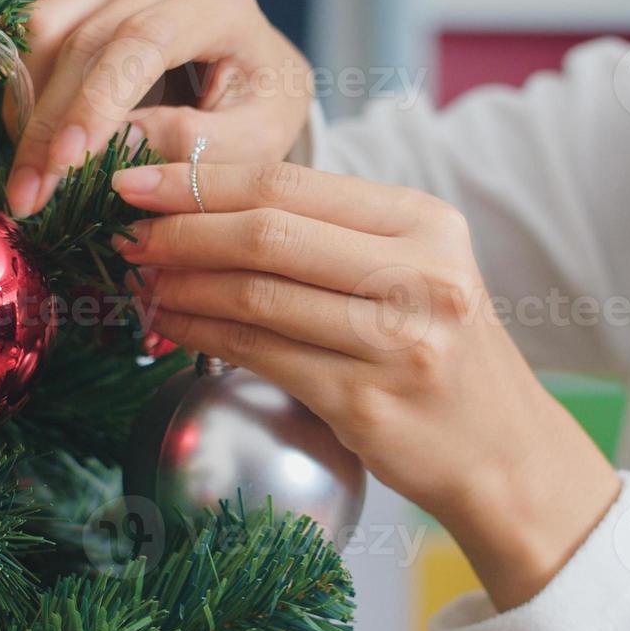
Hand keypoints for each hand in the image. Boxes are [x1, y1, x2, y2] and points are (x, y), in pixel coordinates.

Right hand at [2, 0, 313, 217]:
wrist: (262, 78)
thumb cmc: (262, 111)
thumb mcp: (254, 142)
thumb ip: (196, 144)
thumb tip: (120, 146)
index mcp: (220, 1)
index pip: (142, 42)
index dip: (96, 103)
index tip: (64, 164)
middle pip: (87, 41)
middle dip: (50, 126)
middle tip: (28, 196)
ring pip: (49, 32)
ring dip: (28, 109)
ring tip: (27, 179)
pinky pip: (39, 35)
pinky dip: (27, 91)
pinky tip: (33, 143)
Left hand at [111, 161, 623, 609]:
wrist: (503, 452)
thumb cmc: (439, 351)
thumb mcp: (413, 270)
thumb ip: (331, 232)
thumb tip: (202, 201)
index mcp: (425, 223)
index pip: (289, 182)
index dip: (199, 178)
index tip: (135, 180)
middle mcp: (419, 274)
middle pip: (268, 232)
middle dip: (179, 229)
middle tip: (126, 233)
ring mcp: (396, 342)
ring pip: (257, 296)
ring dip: (183, 286)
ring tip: (143, 282)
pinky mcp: (366, 403)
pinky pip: (262, 357)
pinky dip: (204, 337)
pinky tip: (173, 327)